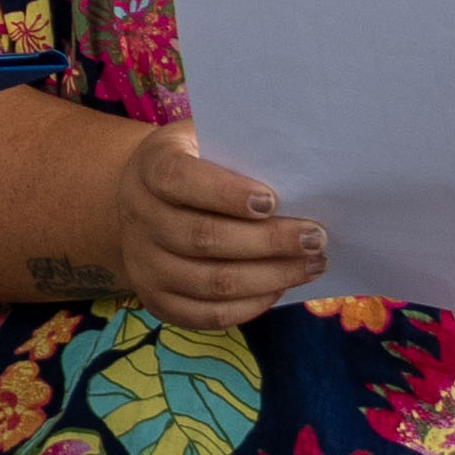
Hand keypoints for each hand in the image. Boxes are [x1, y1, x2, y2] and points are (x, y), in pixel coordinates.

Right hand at [103, 118, 324, 327]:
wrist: (147, 200)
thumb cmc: (197, 164)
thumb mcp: (207, 140)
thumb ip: (241, 148)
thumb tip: (298, 170)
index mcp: (150, 168)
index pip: (179, 180)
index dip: (225, 193)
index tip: (272, 201)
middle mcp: (139, 218)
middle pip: (202, 238)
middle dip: (268, 241)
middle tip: (315, 238)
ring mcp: (144, 265)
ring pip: (210, 282)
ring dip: (270, 277)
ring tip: (313, 265)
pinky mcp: (157, 301)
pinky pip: (207, 315)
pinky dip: (250, 305)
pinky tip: (280, 287)